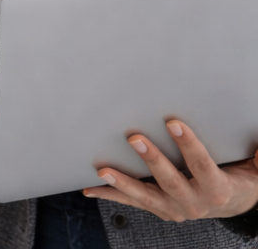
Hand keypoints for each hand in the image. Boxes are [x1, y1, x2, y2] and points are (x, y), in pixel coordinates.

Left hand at [84, 119, 257, 220]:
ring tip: (103, 170)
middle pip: (170, 180)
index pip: (202, 164)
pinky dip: (111, 195)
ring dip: (123, 182)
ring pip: (146, 196)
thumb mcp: (255, 169)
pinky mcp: (160, 209)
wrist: (233, 204)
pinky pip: (133, 203)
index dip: (189, 144)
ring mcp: (175, 209)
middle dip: (152, 159)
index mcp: (217, 189)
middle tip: (134, 138)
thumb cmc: (239, 177)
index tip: (173, 123)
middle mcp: (195, 203)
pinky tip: (91, 187)